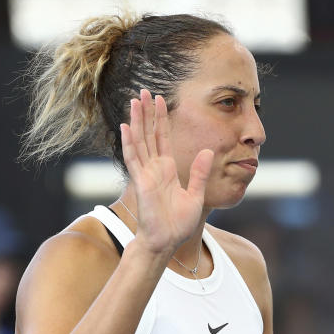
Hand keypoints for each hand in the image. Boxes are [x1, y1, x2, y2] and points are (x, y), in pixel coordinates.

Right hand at [120, 89, 213, 254]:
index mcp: (167, 170)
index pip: (163, 138)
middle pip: (149, 134)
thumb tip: (208, 151)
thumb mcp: (196, 194)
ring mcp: (145, 174)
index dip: (161, 119)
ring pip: (140, 141)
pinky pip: (133, 158)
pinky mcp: (140, 181)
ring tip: (134, 100)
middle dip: (147, 113)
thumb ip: (200, 172)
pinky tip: (126, 126)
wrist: (167, 241)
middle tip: (144, 91)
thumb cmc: (178, 223)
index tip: (160, 100)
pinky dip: (129, 142)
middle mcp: (154, 168)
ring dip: (136, 121)